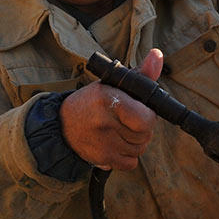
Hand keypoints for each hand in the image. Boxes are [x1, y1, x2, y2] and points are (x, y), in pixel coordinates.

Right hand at [60, 49, 163, 170]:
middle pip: (146, 135)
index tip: (138, 111)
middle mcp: (104, 122)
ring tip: (119, 131)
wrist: (61, 124)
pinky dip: (127, 156)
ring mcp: (102, 143)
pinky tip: (115, 144)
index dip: (147, 116)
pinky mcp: (101, 159)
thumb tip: (157, 55)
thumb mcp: (114, 84)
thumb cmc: (94, 101)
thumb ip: (141, 73)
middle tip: (127, 121)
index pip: (146, 119)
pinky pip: (131, 163)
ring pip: (140, 149)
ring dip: (135, 142)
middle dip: (142, 129)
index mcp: (109, 99)